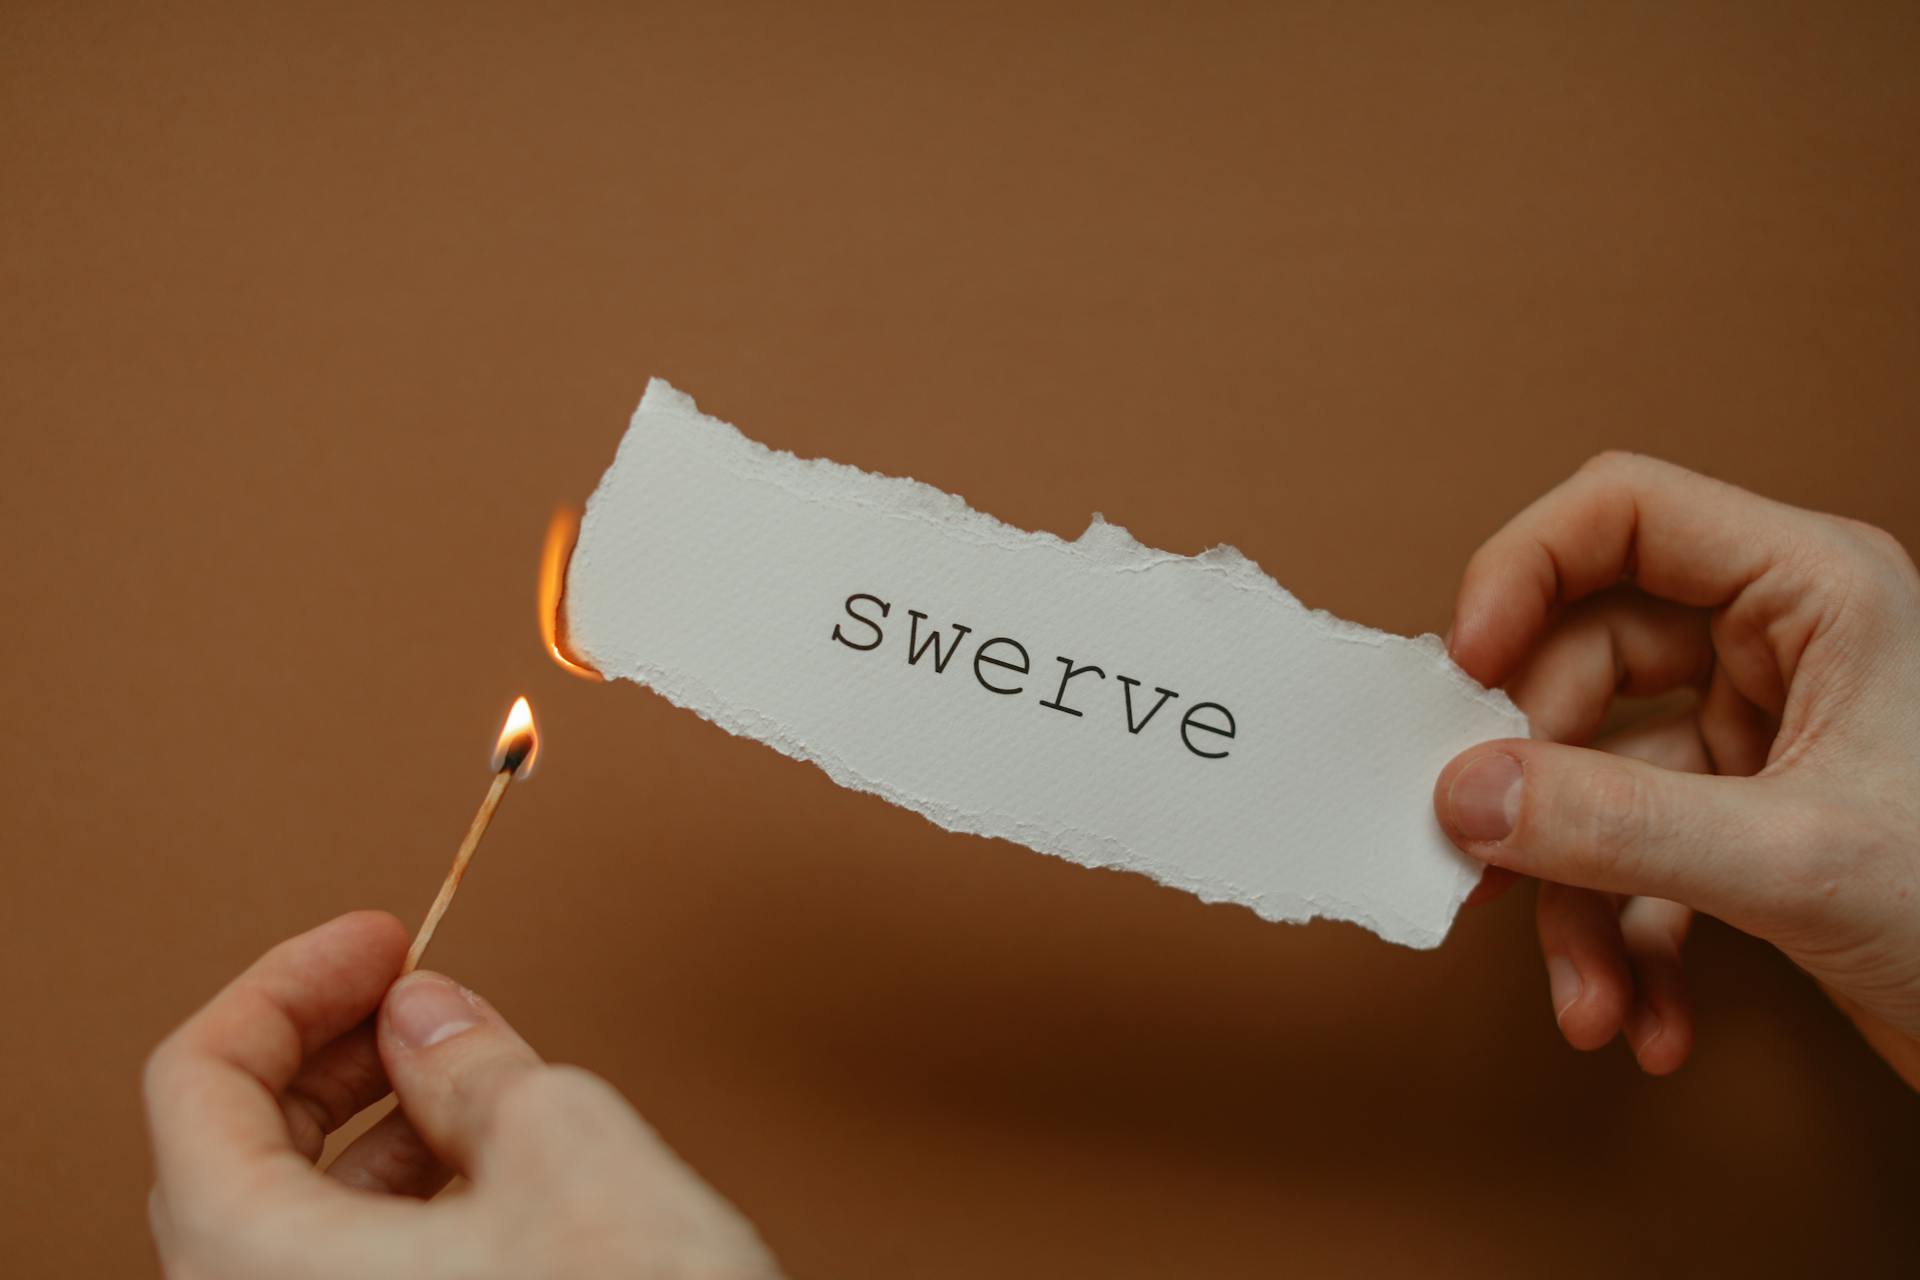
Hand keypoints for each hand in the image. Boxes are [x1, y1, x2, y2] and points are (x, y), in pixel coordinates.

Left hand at [143, 911, 779, 1277]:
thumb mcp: (561, 1140)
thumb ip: (466, 1056)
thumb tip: (425, 1016)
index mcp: (259, 1265)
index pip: (197, 1082)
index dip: (289, 983)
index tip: (376, 938)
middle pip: (231, 1151)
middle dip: (326, 1049)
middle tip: (404, 985)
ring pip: (292, 1220)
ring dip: (368, 1122)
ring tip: (458, 1064)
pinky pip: (342, 1273)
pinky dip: (394, 1199)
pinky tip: (478, 1159)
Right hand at [1433, 452, 1919, 1084]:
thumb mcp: (1797, 861)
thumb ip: (1618, 824)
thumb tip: (1464, 794)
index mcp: (1813, 591)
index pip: (1622, 515)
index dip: (1521, 573)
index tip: (1461, 672)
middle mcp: (1778, 648)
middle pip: (1584, 665)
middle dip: (1540, 791)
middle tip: (1491, 861)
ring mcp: (1759, 738)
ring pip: (1599, 781)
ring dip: (1579, 902)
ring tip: (1586, 996)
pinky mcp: (1750, 825)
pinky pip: (1637, 859)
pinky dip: (1625, 943)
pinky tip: (1642, 1014)